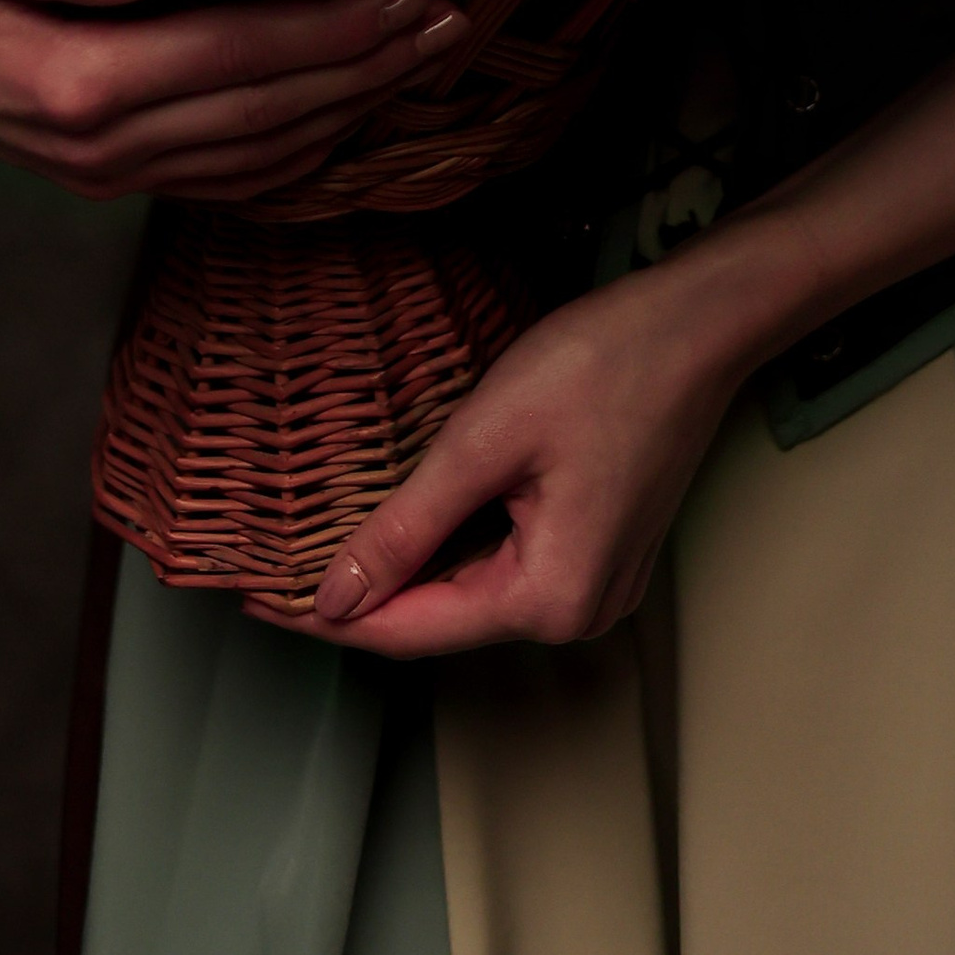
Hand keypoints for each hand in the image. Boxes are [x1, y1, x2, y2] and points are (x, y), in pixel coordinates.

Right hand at [0, 0, 468, 201]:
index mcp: (70, 83)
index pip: (238, 62)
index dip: (332, 35)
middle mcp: (98, 144)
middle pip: (267, 117)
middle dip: (369, 73)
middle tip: (458, 24)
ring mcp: (103, 169)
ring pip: (257, 157)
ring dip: (350, 113)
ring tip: (427, 62)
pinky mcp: (102, 170)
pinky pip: (221, 181)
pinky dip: (296, 164)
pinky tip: (349, 137)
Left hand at [300, 251, 754, 656]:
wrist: (696, 324)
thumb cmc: (603, 366)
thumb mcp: (483, 441)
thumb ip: (406, 529)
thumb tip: (334, 599)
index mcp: (549, 599)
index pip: (409, 631)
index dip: (327, 617)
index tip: (259, 601)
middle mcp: (578, 614)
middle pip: (442, 618)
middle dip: (365, 591)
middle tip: (281, 562)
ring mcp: (597, 587)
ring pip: (473, 594)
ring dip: (409, 568)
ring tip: (334, 534)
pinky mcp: (601, 553)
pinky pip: (507, 569)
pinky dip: (455, 548)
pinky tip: (416, 515)